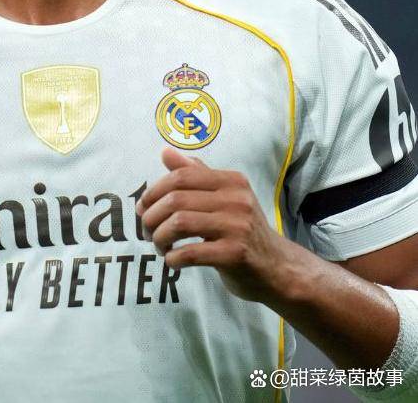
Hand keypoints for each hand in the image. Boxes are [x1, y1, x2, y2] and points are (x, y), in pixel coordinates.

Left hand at [137, 147, 292, 302]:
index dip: (154, 191)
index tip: (143, 207)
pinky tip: (172, 261)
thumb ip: (195, 175)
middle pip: (176, 200)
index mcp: (231, 181)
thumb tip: (165, 152)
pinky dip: (173, 258)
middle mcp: (236, 199)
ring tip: (160, 246)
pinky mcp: (236, 254)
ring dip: (160, 237)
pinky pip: (190, 253)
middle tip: (146, 231)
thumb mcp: (223, 197)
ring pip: (179, 223)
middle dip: (151, 216)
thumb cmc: (242, 230)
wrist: (276, 268)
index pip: (181, 176)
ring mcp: (238, 226)